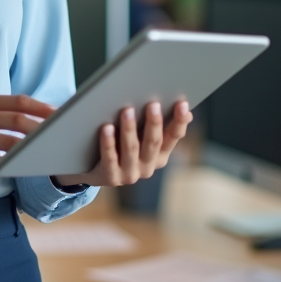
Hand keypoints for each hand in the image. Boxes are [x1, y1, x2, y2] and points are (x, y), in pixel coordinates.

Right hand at [0, 93, 54, 185]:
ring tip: (52, 152)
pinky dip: (14, 163)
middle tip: (64, 133)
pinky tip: (27, 167)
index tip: (61, 113)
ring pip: (13, 140)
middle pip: (20, 119)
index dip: (42, 107)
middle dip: (45, 127)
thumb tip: (26, 120)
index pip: (19, 101)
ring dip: (34, 147)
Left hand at [53, 100, 191, 188]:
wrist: (94, 170)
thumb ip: (159, 124)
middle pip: (153, 142)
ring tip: (127, 110)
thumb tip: (186, 111)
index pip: (173, 137)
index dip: (179, 121)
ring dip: (130, 130)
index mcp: (160, 155)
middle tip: (153, 104)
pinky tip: (106, 128)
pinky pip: (110, 158)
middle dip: (154, 123)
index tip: (183, 104)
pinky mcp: (111, 177)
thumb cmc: (122, 144)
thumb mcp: (142, 137)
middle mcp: (148, 167)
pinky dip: (108, 143)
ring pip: (131, 149)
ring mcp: (130, 174)